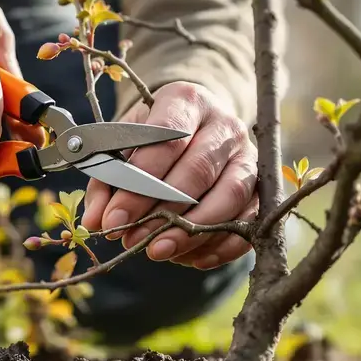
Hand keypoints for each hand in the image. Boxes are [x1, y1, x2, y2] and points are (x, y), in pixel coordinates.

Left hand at [79, 82, 257, 269]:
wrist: (199, 124)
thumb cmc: (155, 136)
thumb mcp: (124, 146)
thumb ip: (106, 180)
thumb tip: (97, 221)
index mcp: (186, 102)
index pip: (166, 140)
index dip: (139, 182)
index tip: (114, 220)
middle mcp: (224, 124)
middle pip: (198, 170)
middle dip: (163, 212)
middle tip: (133, 240)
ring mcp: (248, 154)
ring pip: (230, 195)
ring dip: (193, 230)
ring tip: (160, 251)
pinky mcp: (262, 185)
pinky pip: (250, 218)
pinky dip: (223, 243)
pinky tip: (193, 258)